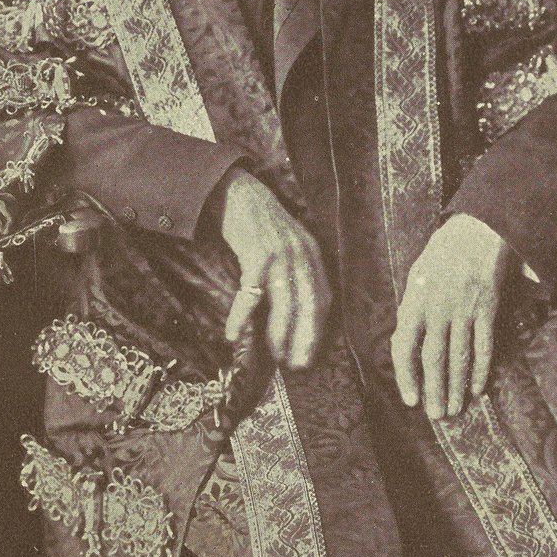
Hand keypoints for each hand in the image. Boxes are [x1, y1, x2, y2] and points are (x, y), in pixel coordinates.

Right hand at [212, 168, 330, 369]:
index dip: (318, 328)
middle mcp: (302, 255)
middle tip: (297, 364)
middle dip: (305, 338)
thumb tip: (289, 308)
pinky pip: (251, 294)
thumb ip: (294, 267)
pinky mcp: (257, 255)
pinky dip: (242, 315)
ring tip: (274, 356)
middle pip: (309, 305)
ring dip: (278, 334)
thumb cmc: (259, 221)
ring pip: (284, 304)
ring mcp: (280, 255)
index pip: (323, 298)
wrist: (236, 191)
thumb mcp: (287, 241)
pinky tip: (233, 333)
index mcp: (312, 254)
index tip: (310, 352)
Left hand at [391, 215, 512, 420]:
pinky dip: (480, 369)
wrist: (478, 229)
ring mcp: (464, 309)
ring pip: (459, 357)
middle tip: (436, 416)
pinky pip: (483, 345)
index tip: (410, 399)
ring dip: (456, 387)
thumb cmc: (443, 252)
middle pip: (434, 358)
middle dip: (434, 390)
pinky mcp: (487, 309)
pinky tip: (477, 389)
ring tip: (453, 410)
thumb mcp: (417, 274)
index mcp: (415, 300)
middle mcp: (437, 308)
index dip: (406, 376)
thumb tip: (407, 339)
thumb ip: (412, 306)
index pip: (405, 346)